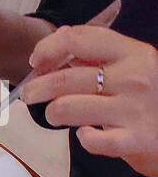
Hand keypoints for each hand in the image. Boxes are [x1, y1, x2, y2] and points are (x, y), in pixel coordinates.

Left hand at [23, 26, 157, 176]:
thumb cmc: (151, 94)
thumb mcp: (132, 65)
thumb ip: (97, 52)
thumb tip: (61, 35)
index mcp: (132, 52)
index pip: (79, 39)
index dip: (47, 48)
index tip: (36, 62)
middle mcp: (134, 77)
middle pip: (64, 78)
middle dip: (36, 88)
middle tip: (30, 95)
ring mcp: (134, 108)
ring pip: (66, 108)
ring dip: (53, 113)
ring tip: (57, 116)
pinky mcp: (135, 139)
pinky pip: (92, 141)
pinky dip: (83, 138)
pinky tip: (86, 134)